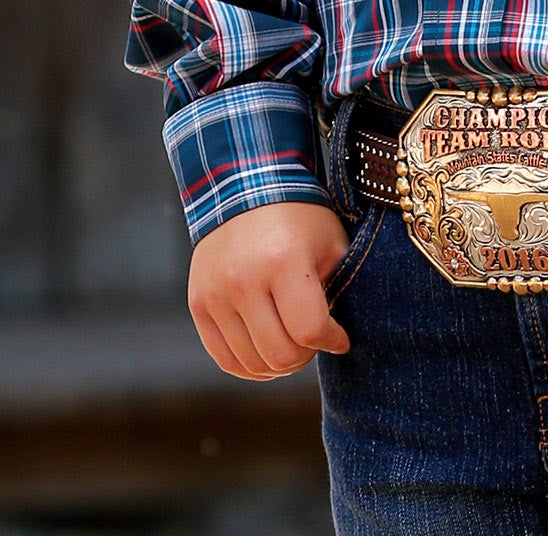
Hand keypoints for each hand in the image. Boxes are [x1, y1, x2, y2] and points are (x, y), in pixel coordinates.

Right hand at [188, 201, 352, 380]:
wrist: (245, 188)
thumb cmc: (299, 218)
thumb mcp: (331, 244)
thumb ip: (338, 289)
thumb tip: (340, 338)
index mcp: (283, 262)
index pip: (309, 330)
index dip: (332, 341)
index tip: (339, 337)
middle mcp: (244, 281)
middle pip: (280, 355)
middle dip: (306, 355)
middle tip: (314, 340)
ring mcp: (216, 294)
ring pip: (253, 364)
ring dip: (279, 364)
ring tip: (292, 342)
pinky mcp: (198, 303)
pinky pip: (225, 358)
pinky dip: (250, 366)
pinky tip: (267, 353)